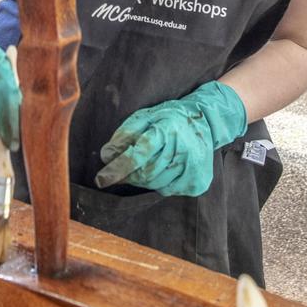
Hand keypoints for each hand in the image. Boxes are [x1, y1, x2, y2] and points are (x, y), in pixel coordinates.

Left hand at [94, 81, 246, 195]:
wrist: (205, 122)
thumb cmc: (169, 118)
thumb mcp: (146, 116)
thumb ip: (126, 134)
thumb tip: (107, 155)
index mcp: (168, 129)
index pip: (139, 153)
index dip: (118, 168)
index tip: (101, 179)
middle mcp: (183, 150)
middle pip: (145, 172)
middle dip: (126, 175)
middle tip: (114, 174)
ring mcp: (193, 169)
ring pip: (154, 184)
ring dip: (140, 179)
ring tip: (139, 167)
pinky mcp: (197, 183)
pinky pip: (166, 190)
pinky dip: (156, 183)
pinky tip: (159, 169)